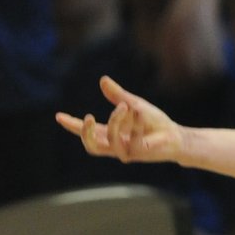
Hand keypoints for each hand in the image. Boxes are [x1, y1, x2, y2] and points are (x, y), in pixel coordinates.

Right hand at [54, 76, 183, 162]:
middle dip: (86, 133)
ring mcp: (127, 152)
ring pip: (110, 141)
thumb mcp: (135, 105)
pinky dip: (136, 125)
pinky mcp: (140, 154)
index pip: (87, 132)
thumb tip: (103, 80)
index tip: (58, 116)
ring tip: (126, 106)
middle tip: (89, 117)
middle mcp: (116, 145)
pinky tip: (141, 113)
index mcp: (110, 134)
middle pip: (91, 146)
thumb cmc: (155, 123)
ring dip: (116, 122)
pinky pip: (132, 141)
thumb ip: (118, 95)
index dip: (72, 125)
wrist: (176, 136)